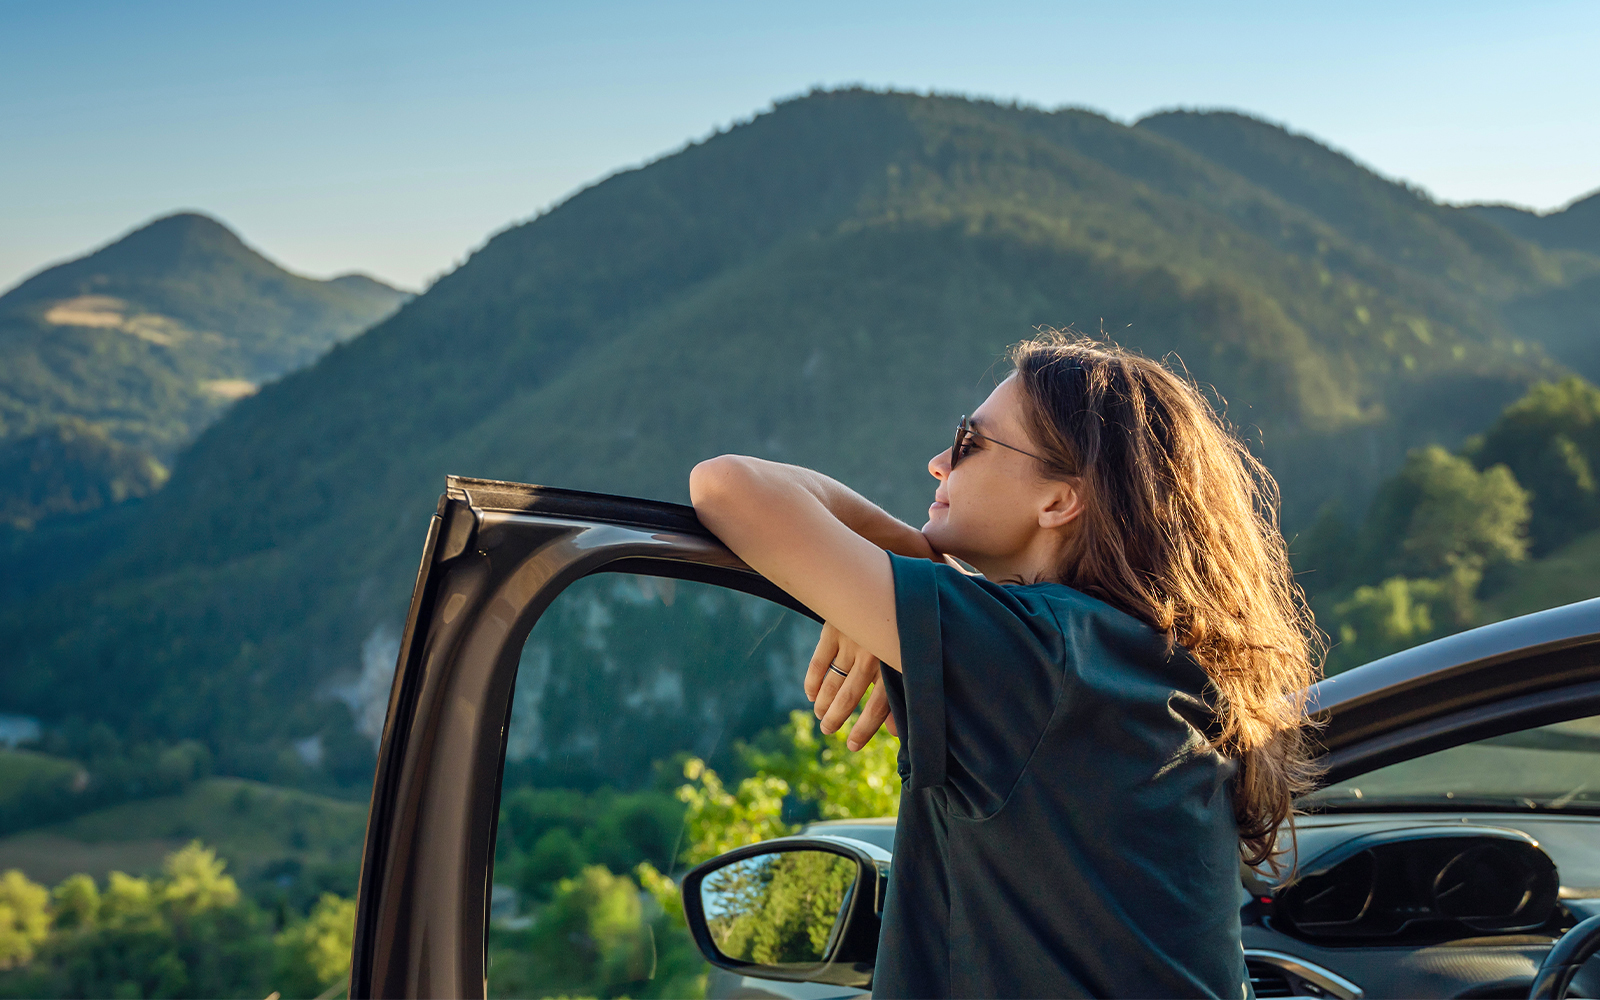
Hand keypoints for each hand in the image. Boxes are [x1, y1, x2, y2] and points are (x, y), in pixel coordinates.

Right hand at [806, 623, 897, 750]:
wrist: (881, 587)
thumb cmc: (900, 630)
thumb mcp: (907, 660)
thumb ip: (902, 694)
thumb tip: (895, 732)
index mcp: (894, 664)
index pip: (878, 706)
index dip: (863, 729)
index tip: (852, 746)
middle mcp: (872, 655)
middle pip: (850, 696)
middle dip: (836, 718)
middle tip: (828, 731)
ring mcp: (851, 641)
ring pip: (833, 681)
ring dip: (824, 702)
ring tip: (820, 715)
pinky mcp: (834, 629)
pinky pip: (819, 661)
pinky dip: (813, 680)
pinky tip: (811, 694)